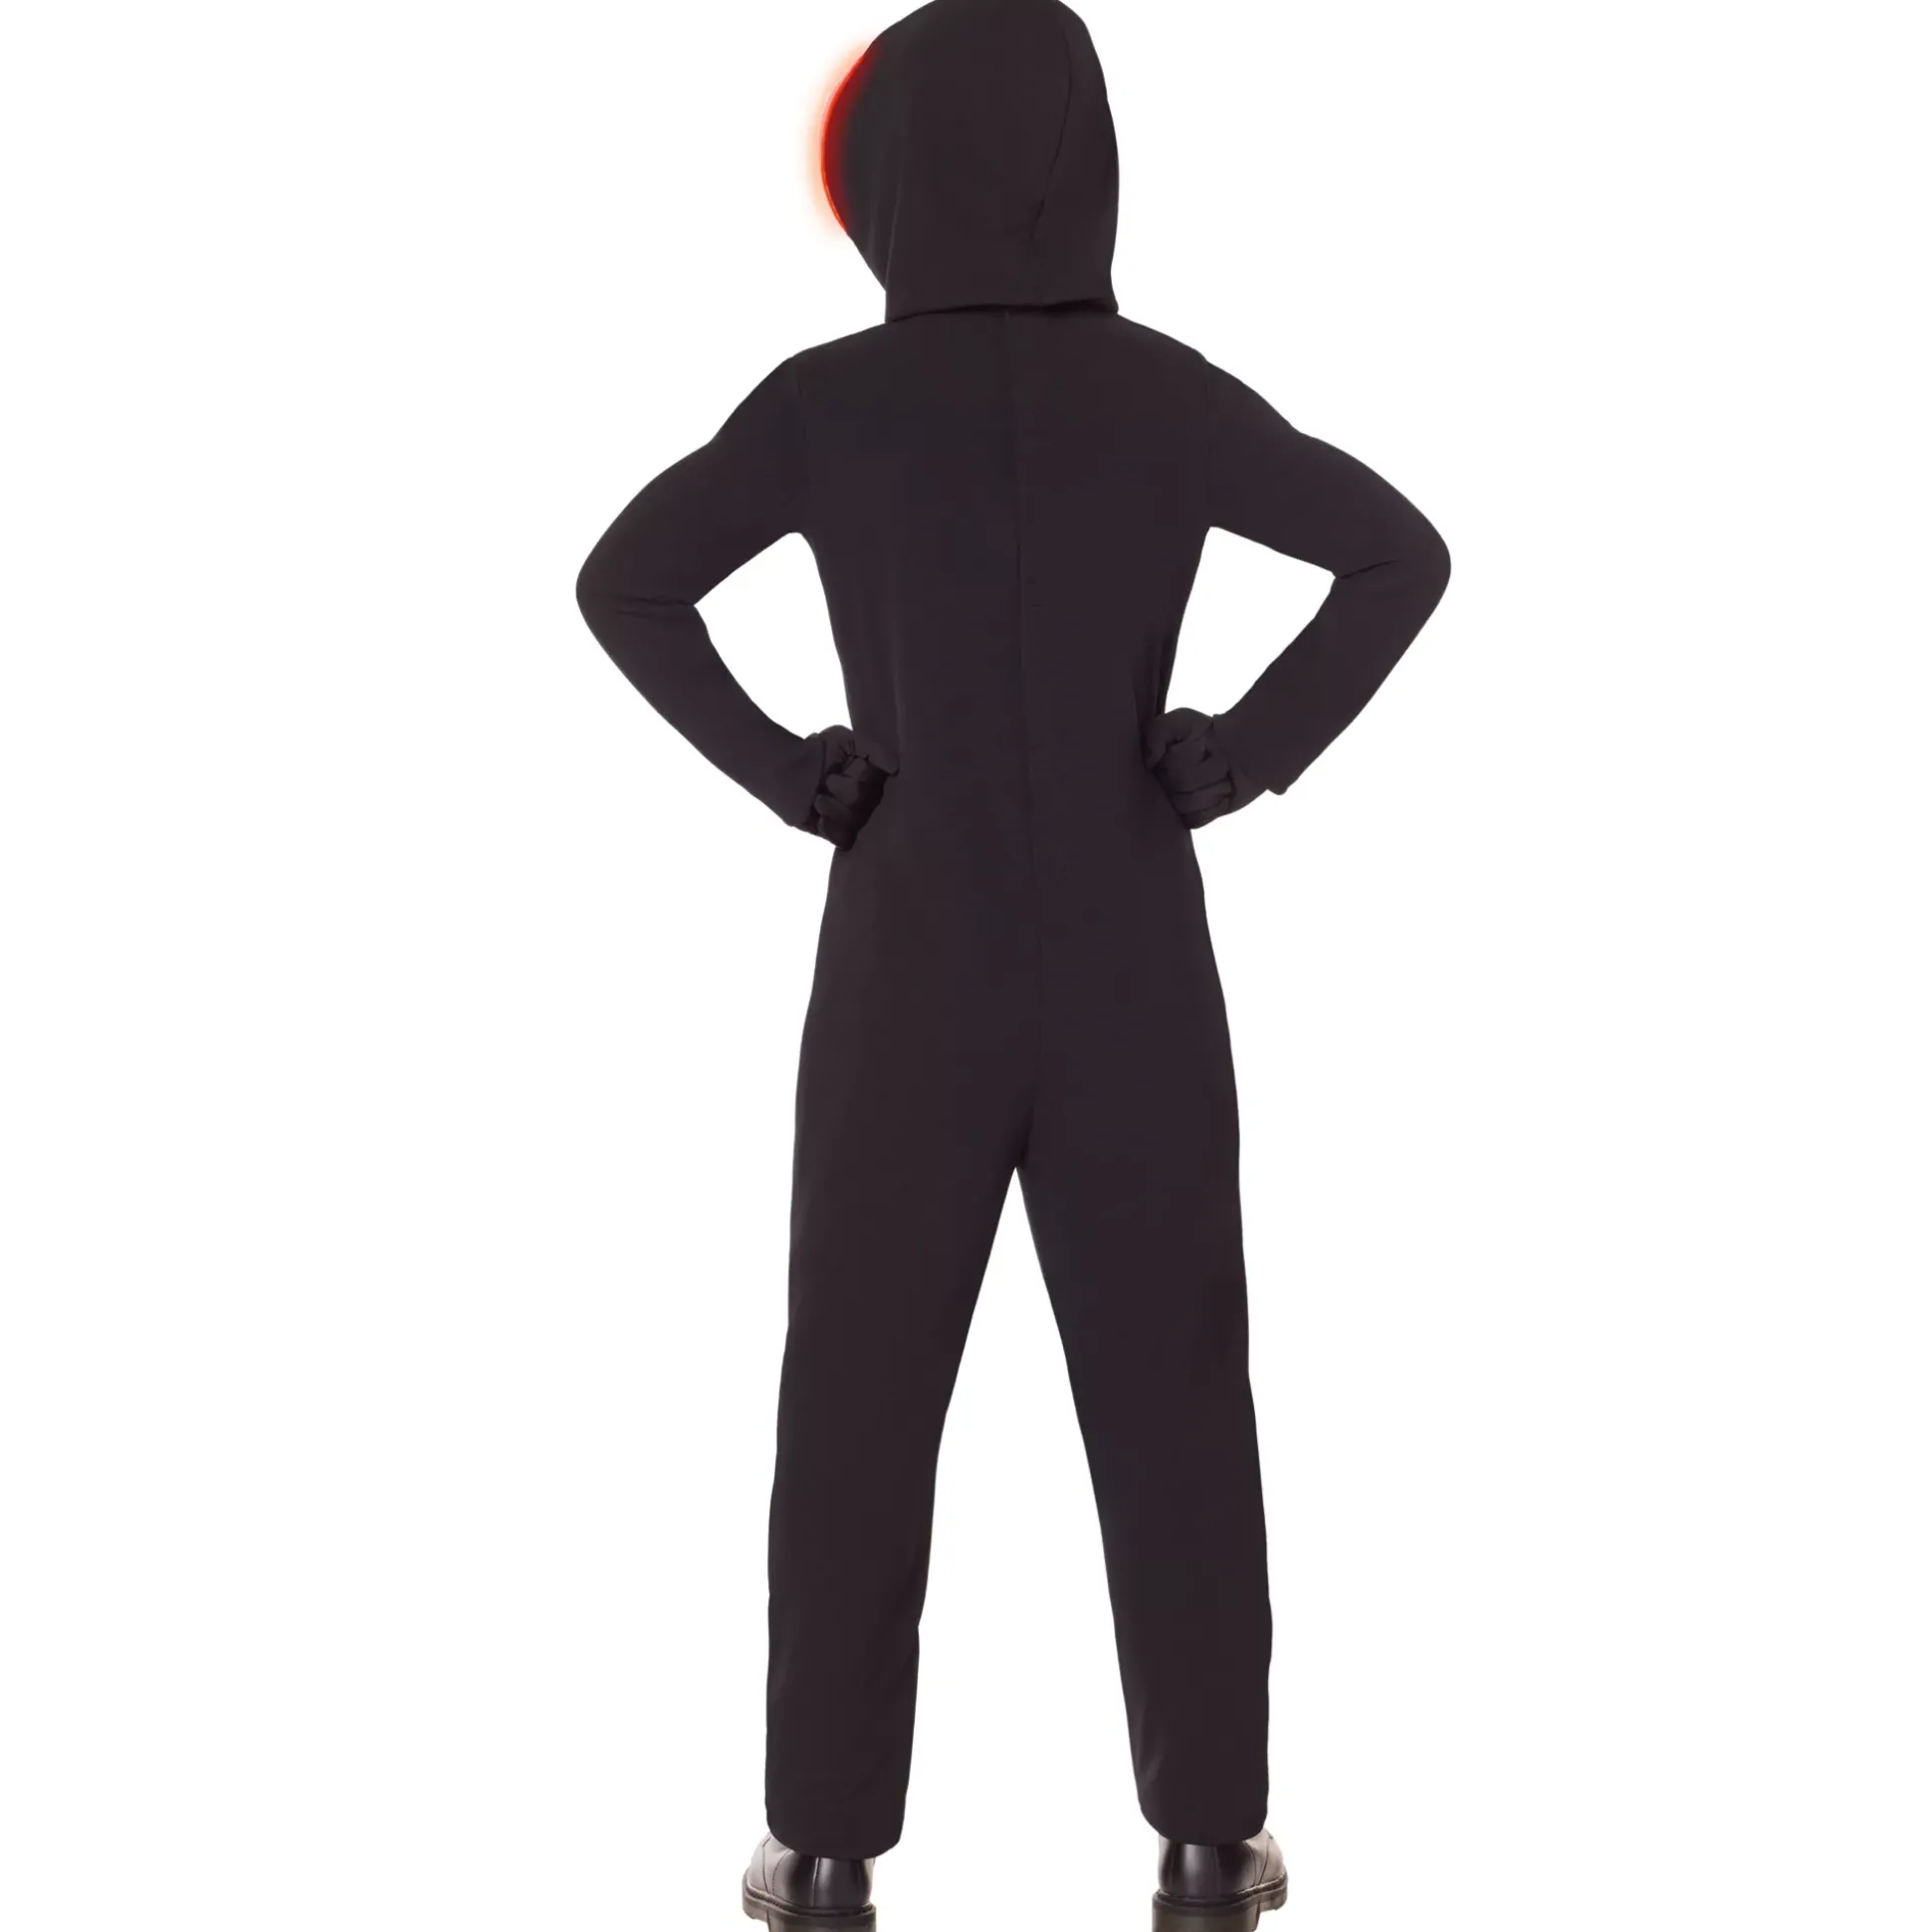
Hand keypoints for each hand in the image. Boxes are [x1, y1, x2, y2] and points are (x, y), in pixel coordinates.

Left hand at [804, 725, 895, 849]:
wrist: (780, 768)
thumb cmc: (813, 750)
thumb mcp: (844, 739)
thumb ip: (874, 750)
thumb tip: (898, 769)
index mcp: (871, 780)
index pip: (880, 786)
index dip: (863, 777)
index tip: (845, 767)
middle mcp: (865, 801)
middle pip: (866, 803)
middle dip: (843, 789)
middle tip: (825, 779)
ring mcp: (850, 819)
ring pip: (855, 821)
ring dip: (832, 807)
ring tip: (816, 796)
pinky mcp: (832, 834)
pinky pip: (843, 839)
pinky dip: (828, 825)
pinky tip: (814, 813)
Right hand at [1144, 708, 1263, 829]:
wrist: (1236, 748)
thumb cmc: (1204, 732)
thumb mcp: (1181, 720)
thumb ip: (1158, 733)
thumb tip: (1149, 762)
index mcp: (1151, 767)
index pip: (1164, 768)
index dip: (1185, 757)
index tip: (1199, 746)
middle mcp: (1158, 788)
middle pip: (1179, 784)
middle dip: (1206, 769)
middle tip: (1215, 759)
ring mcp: (1176, 806)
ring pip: (1188, 803)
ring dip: (1214, 786)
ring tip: (1222, 776)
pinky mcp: (1193, 820)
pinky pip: (1197, 819)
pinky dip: (1216, 805)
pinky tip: (1224, 793)